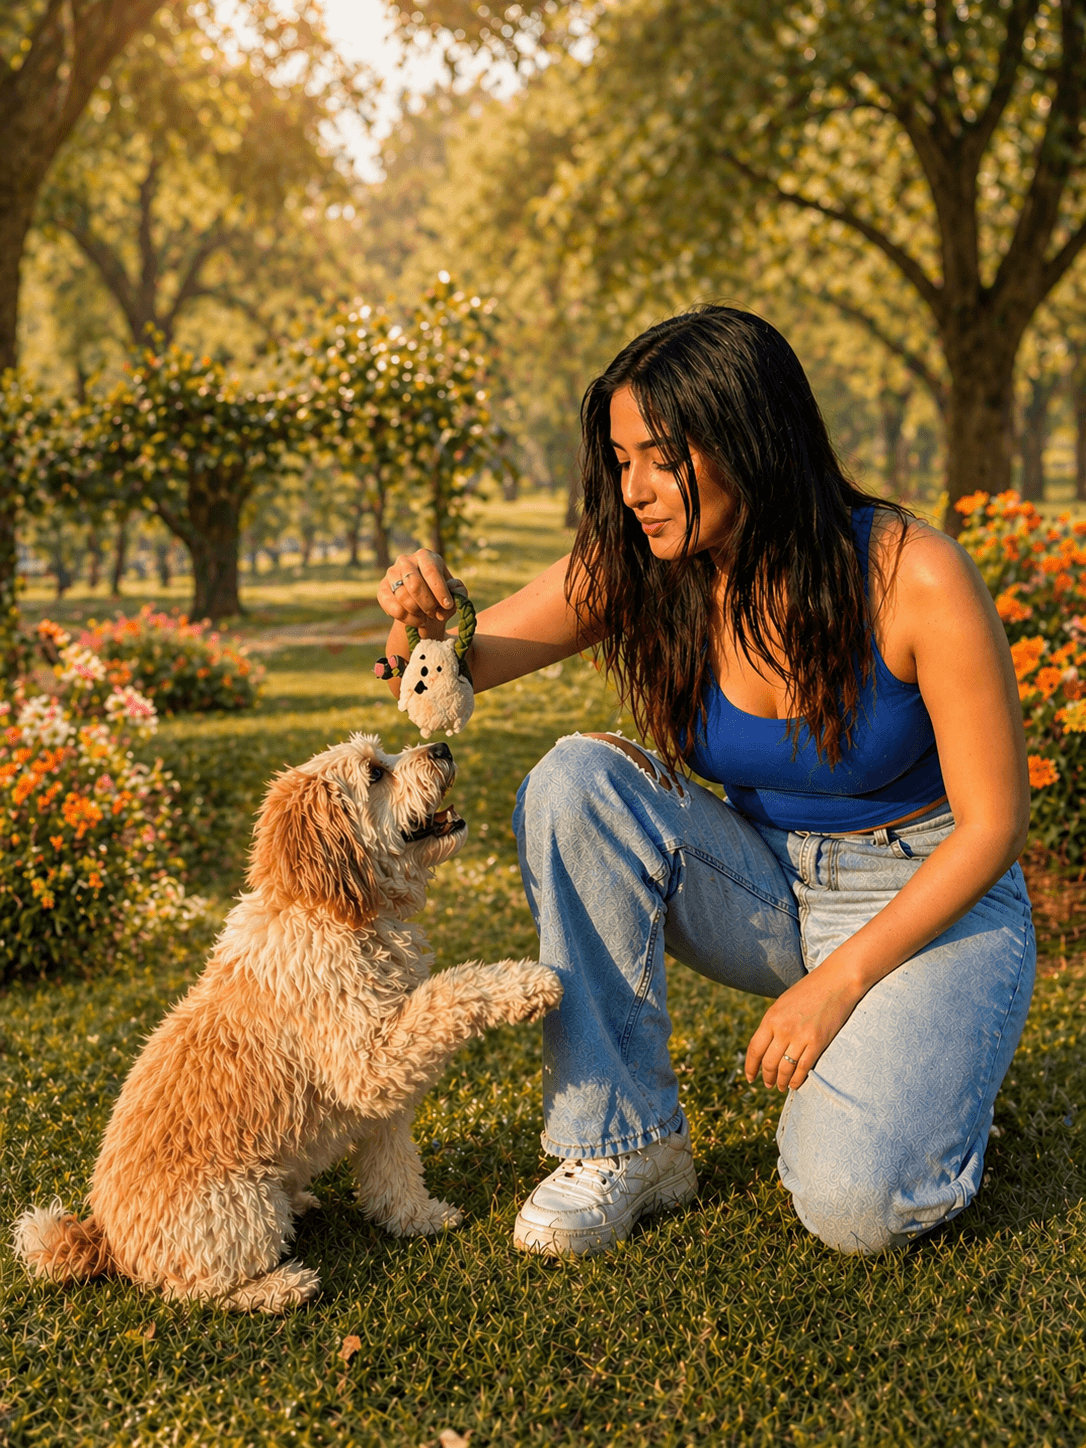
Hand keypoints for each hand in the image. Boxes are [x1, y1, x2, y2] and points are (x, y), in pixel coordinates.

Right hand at [378, 550, 464, 628]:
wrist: (422, 611)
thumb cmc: (440, 599)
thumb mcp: (454, 594)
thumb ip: (459, 591)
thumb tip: (453, 588)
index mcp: (426, 556)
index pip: (431, 571)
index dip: (440, 590)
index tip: (447, 606)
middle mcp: (406, 560)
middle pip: (415, 584)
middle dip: (428, 604)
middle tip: (435, 614)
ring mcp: (391, 573)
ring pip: (403, 596)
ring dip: (417, 612)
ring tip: (426, 618)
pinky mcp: (382, 588)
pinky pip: (392, 606)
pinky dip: (406, 618)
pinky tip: (416, 621)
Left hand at [744, 960, 862, 1091]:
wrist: (836, 981)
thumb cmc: (809, 991)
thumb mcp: (782, 1004)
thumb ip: (773, 1023)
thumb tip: (765, 1045)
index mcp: (770, 1018)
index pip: (754, 1049)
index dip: (750, 1067)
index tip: (750, 1077)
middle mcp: (782, 1029)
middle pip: (768, 1062)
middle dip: (766, 1077)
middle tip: (768, 1084)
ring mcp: (800, 1037)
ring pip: (785, 1069)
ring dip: (781, 1082)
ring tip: (781, 1087)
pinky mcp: (818, 1042)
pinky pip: (803, 1068)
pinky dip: (797, 1080)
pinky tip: (795, 1084)